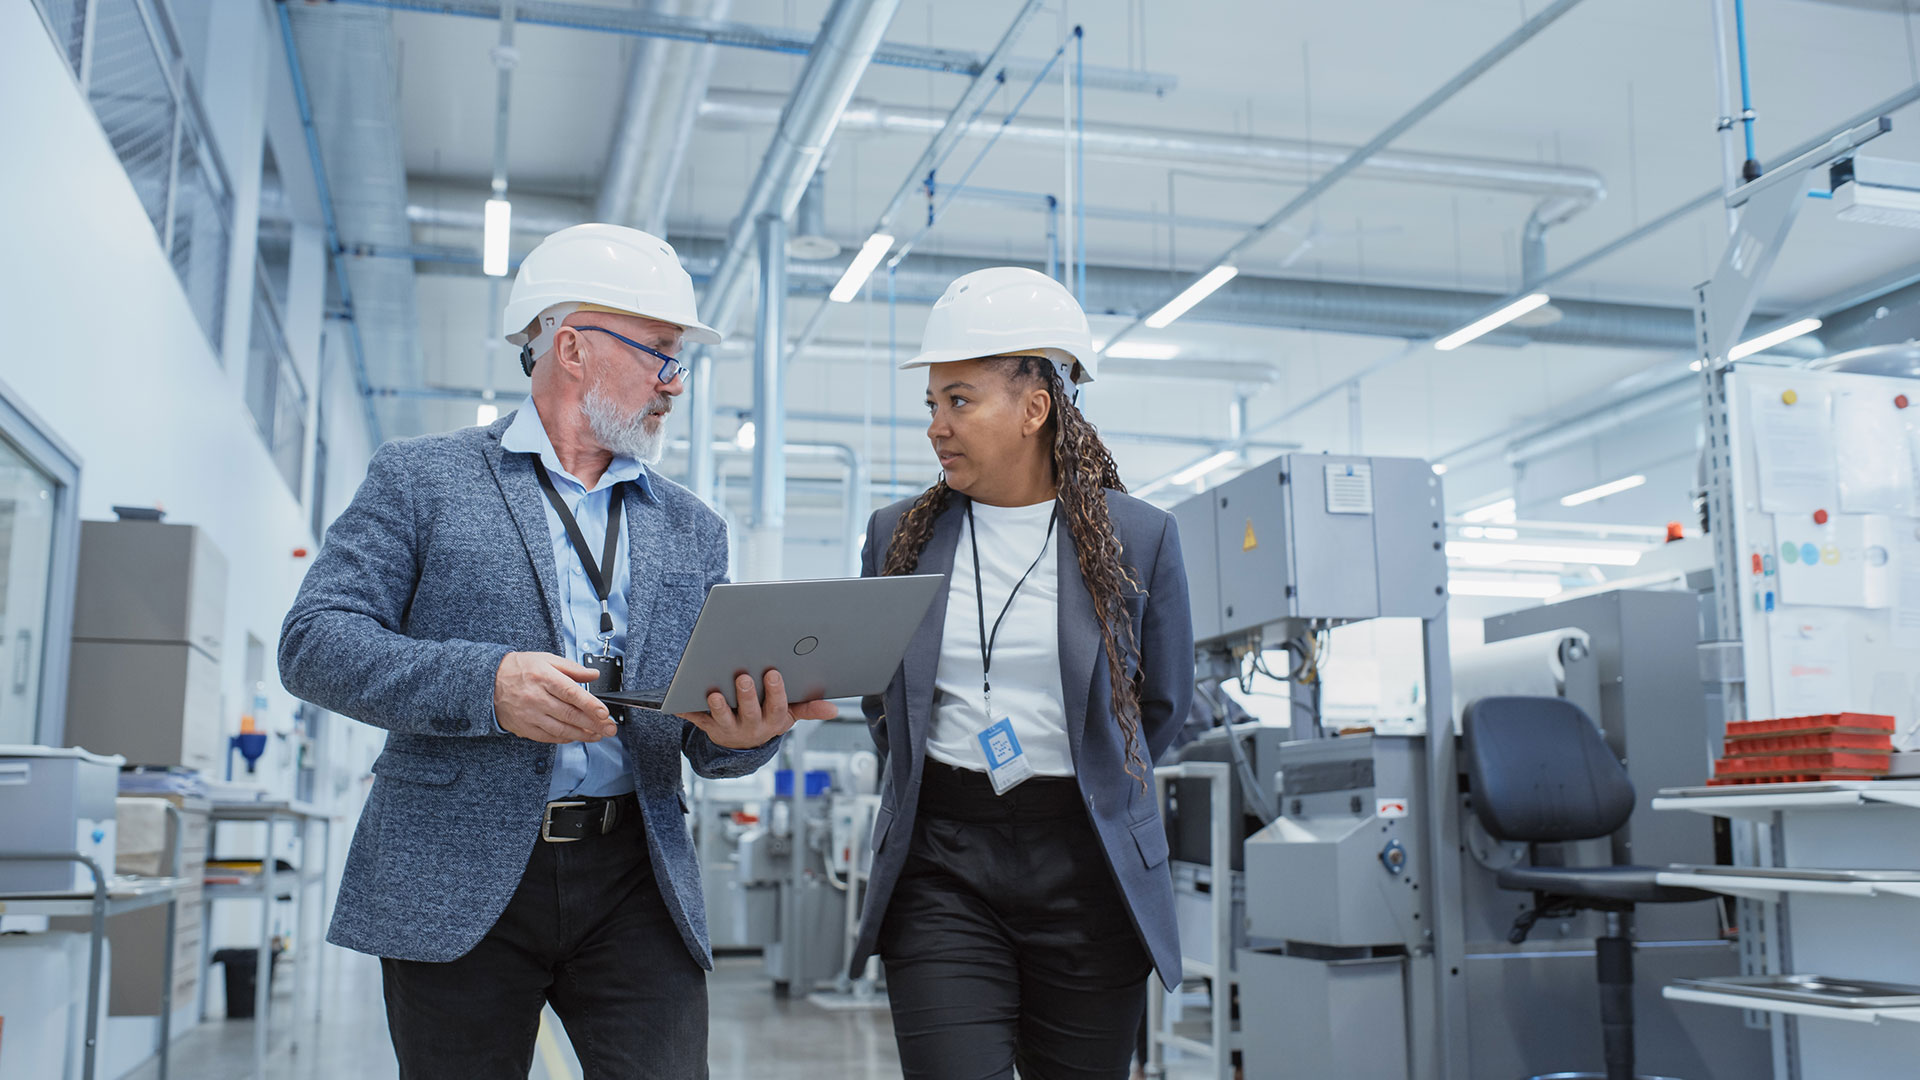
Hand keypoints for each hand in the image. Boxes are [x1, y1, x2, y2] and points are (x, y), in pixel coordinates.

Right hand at [493, 652, 615, 743]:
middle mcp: (537, 698)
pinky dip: (565, 738)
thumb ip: (572, 668)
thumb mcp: (546, 659)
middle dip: (594, 724)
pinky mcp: (525, 727)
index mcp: (544, 678)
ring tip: (598, 735)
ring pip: (561, 729)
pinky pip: (548, 737)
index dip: (590, 705)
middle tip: (610, 728)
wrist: (488, 682)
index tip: (604, 713)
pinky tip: (577, 737)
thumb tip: (593, 675)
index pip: (572, 693)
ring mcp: (530, 715)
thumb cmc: (519, 669)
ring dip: (582, 735)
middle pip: (570, 714)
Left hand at [677, 668, 835, 749]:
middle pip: (749, 713)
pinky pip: (695, 719)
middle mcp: (750, 727)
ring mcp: (727, 727)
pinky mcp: (707, 725)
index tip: (773, 673)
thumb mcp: (789, 715)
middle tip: (743, 677)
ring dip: (718, 707)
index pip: (776, 708)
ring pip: (722, 719)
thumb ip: (809, 709)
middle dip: (746, 696)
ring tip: (714, 693)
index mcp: (771, 720)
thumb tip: (834, 710)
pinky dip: (685, 710)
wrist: (742, 743)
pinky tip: (677, 701)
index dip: (775, 693)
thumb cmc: (767, 718)